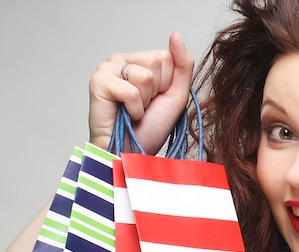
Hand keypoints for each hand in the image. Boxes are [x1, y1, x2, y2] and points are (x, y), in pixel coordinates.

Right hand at [88, 32, 193, 154]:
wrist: (132, 152)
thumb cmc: (151, 127)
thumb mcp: (176, 94)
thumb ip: (182, 65)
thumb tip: (176, 35)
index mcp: (141, 60)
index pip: (167, 56)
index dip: (168, 83)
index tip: (155, 99)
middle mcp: (122, 59)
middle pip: (157, 61)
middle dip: (156, 90)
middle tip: (143, 105)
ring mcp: (108, 68)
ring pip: (145, 75)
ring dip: (144, 101)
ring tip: (133, 110)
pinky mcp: (98, 81)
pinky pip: (131, 90)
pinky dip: (134, 109)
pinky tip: (125, 114)